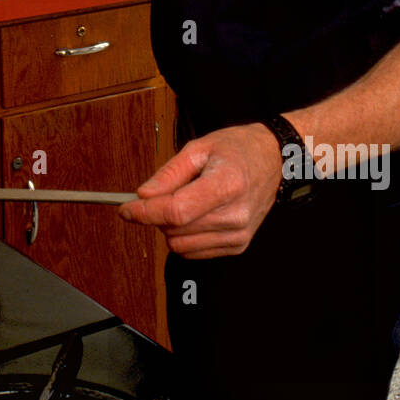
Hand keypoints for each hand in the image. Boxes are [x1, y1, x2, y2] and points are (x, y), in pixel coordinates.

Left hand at [119, 124, 281, 258]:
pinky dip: (186, 236)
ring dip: (171, 227)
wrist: (273, 160)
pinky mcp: (238, 245)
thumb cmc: (239, 150)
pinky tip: (196, 215)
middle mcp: (236, 214)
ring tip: (186, 201)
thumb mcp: (199, 147)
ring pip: (181, 246)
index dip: (145, 212)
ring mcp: (238, 234)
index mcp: (227, 184)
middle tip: (162, 194)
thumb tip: (144, 195)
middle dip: (157, 214)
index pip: (177, 210)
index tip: (126, 209)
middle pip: (175, 230)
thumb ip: (168, 173)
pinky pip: (194, 252)